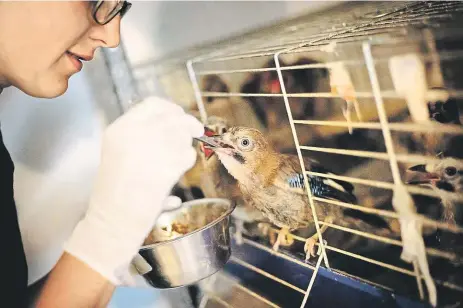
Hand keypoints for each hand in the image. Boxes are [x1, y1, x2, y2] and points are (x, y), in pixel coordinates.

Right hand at [63, 97, 203, 283]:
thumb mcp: (120, 153)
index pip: (154, 104)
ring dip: (186, 146)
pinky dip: (186, 163)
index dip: (171, 109)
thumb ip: (143, 135)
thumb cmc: (116, 192)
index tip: (179, 116)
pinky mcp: (167, 165)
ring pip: (184, 134)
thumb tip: (174, 124)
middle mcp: (135, 133)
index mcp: (120, 128)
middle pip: (175, 116)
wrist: (113, 220)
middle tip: (195, 131)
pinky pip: (188, 155)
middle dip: (188, 124)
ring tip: (175, 161)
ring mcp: (152, 147)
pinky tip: (175, 173)